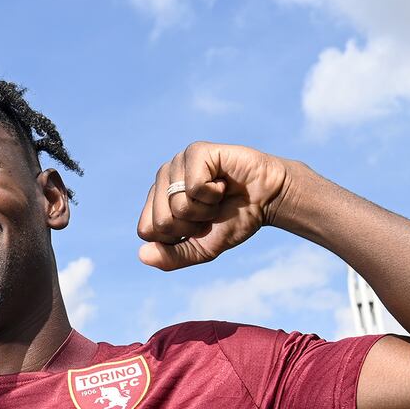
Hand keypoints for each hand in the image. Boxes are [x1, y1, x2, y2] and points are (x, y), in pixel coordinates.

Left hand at [137, 142, 290, 270]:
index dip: (178, 237)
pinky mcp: (195, 151)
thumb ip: (172, 257)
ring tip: (218, 195)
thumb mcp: (202, 248)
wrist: (267, 200)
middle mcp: (163, 178)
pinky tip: (223, 182)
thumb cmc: (233, 220)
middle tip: (210, 210)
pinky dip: (215, 193)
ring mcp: (177, 163)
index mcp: (158, 200)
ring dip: (206, 209)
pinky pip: (194, 187)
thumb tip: (142, 255)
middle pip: (161, 221)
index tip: (198, 226)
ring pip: (178, 205)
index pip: (147, 230)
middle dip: (192, 225)